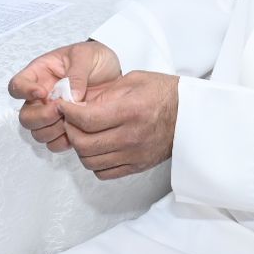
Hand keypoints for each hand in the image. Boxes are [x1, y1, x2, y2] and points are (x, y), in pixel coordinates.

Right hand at [10, 41, 122, 152]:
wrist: (116, 74)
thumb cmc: (96, 58)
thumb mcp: (86, 55)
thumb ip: (77, 73)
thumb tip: (70, 96)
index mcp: (40, 74)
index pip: (17, 85)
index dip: (23, 91)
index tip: (41, 92)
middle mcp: (42, 97)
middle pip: (25, 116)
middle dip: (40, 117)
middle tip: (59, 110)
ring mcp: (53, 114)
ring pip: (38, 132)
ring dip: (52, 130)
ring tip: (72, 119)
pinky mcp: (66, 128)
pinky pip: (54, 144)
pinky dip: (62, 141)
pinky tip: (77, 130)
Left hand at [57, 71, 179, 179]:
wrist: (191, 114)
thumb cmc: (164, 93)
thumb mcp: (133, 81)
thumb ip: (104, 94)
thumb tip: (78, 104)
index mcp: (131, 111)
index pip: (86, 120)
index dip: (67, 113)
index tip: (62, 106)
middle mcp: (132, 137)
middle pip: (84, 144)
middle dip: (69, 130)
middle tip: (69, 119)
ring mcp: (134, 155)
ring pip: (90, 162)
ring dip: (80, 147)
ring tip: (82, 133)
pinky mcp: (137, 166)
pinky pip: (103, 173)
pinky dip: (93, 162)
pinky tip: (97, 147)